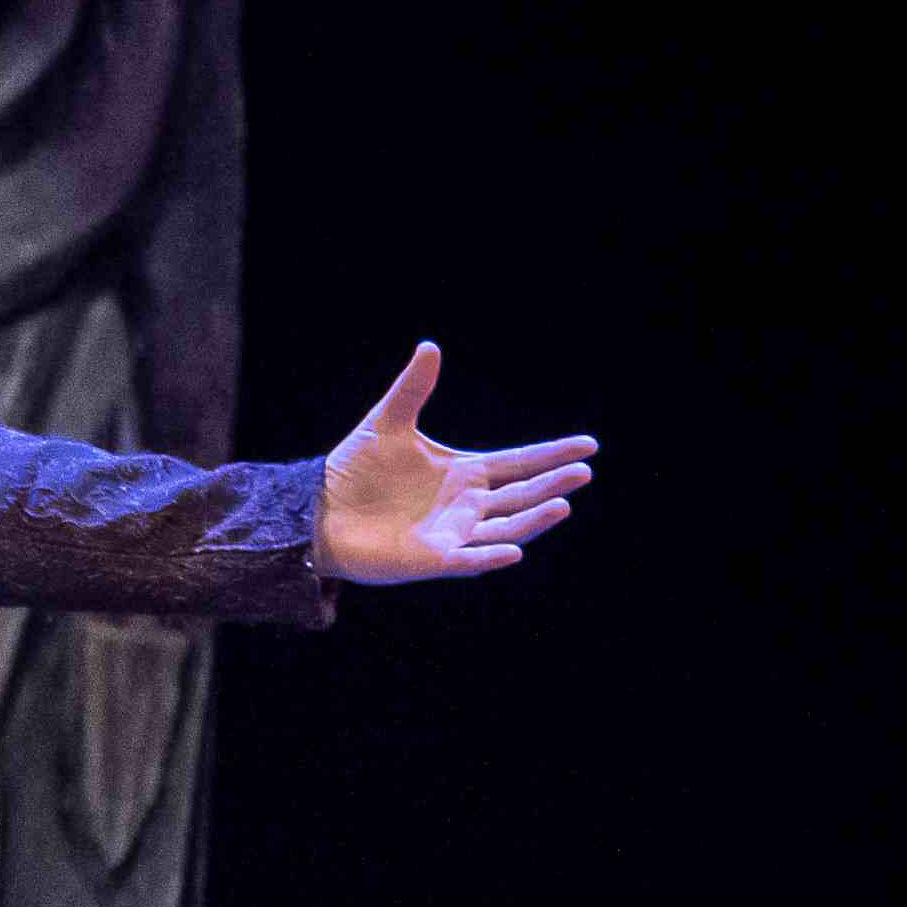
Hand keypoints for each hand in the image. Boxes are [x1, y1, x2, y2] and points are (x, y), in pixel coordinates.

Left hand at [316, 346, 596, 585]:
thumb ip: (412, 390)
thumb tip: (429, 346)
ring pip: (506, 528)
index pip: (519, 461)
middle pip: (521, 494)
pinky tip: (513, 550)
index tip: (588, 445)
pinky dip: (491, 556)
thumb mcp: (387, 423)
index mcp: (465, 473)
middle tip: (583, 471)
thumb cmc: (355, 470)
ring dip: (533, 519)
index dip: (552, 454)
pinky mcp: (432, 559)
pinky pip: (469, 560)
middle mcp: (467, 504)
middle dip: (552, 484)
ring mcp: (453, 533)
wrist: (318, 510)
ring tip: (562, 503)